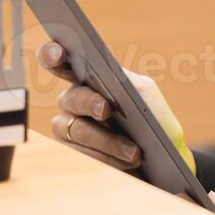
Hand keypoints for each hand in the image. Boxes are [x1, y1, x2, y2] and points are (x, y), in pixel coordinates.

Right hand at [37, 40, 194, 171]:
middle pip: (71, 98)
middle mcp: (73, 100)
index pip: (60, 62)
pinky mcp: (75, 154)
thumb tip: (110, 76)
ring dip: (108, 141)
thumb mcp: (146, 93)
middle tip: (106, 109)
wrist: (163, 158)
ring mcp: (69, 128)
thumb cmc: (153, 119)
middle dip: (89, 103)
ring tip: (134, 151)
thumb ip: (127, 80)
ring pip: (77, 130)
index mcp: (87, 78)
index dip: (52, 54)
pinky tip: (128, 161)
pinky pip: (85, 155)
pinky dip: (109, 157)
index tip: (58, 52)